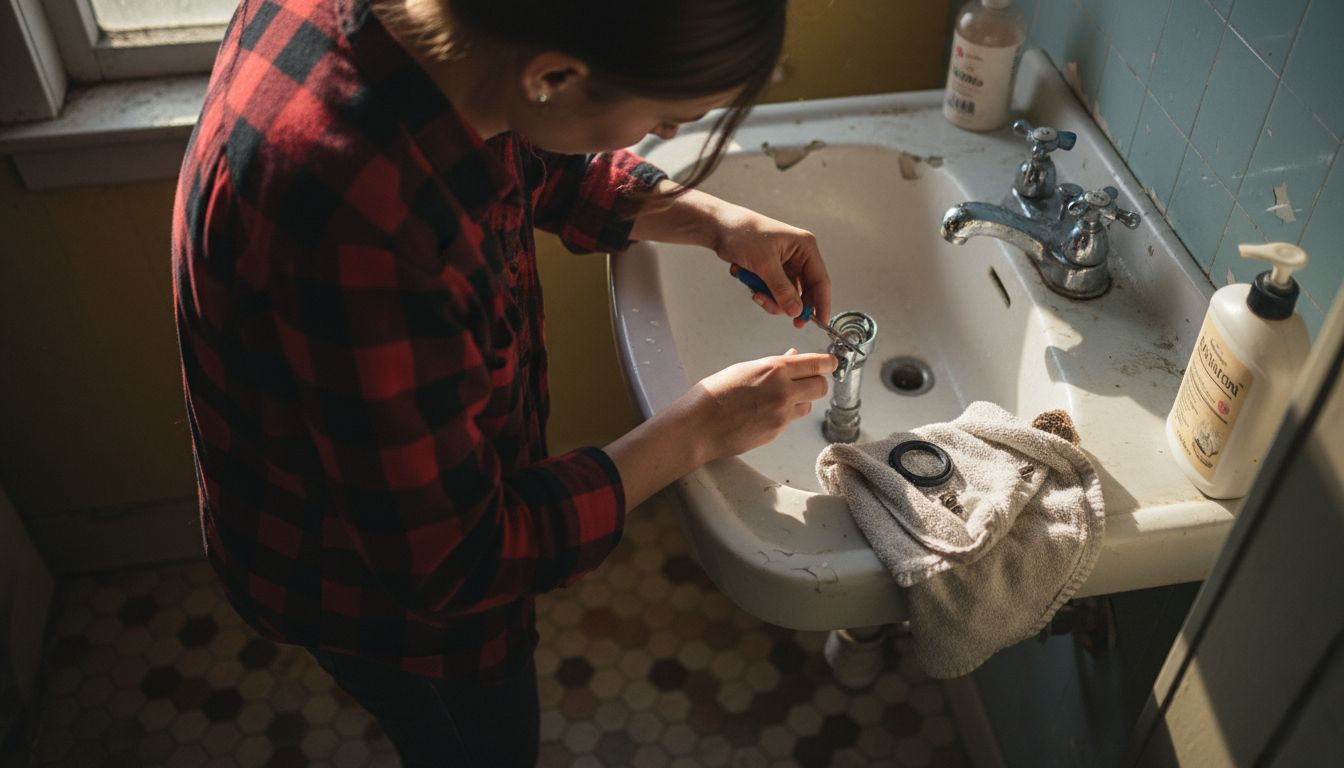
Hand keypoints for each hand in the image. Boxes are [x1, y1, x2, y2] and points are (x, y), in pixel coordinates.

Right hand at [683, 349, 835, 462]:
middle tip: (804, 381)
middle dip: (816, 382)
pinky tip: (764, 413)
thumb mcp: (744, 369)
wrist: (698, 425)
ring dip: (800, 400)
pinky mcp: (777, 432)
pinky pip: (791, 420)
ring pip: (808, 405)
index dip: (828, 363)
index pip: (818, 363)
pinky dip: (784, 415)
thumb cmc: (713, 394)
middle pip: (821, 386)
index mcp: (775, 369)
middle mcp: (784, 391)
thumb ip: (773, 365)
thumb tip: (793, 359)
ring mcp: (782, 414)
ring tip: (777, 399)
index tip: (831, 363)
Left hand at [713, 205, 830, 327]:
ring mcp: (785, 264)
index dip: (821, 303)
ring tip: (756, 294)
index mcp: (805, 247)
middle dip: (791, 304)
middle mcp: (798, 256)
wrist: (720, 227)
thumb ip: (781, 289)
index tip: (819, 322)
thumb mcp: (764, 264)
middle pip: (805, 291)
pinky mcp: (771, 271)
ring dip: (772, 300)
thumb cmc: (744, 233)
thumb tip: (796, 310)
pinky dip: (764, 294)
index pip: (820, 280)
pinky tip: (752, 285)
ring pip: (787, 295)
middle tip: (786, 319)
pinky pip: (774, 292)